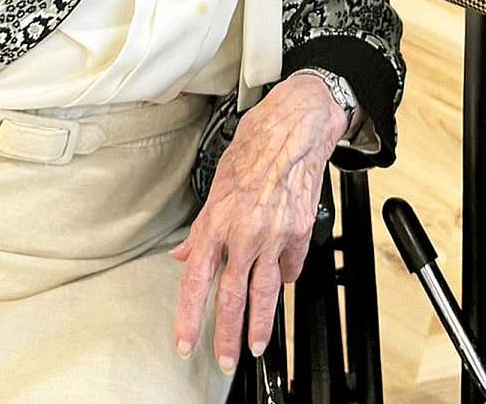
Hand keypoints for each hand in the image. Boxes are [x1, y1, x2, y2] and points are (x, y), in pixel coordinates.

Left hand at [171, 74, 347, 371]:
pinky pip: (292, 266)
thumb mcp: (217, 183)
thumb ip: (202, 227)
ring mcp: (275, 234)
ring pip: (265, 291)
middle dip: (226, 334)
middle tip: (225, 359)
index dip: (188, 316)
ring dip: (260, 324)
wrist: (296, 126)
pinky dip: (286, 278)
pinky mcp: (300, 230)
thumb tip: (187, 254)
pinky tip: (282, 285)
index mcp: (216, 221)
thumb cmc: (256, 144)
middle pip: (232, 296)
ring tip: (255, 346)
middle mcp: (244, 232)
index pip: (196, 281)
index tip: (184, 341)